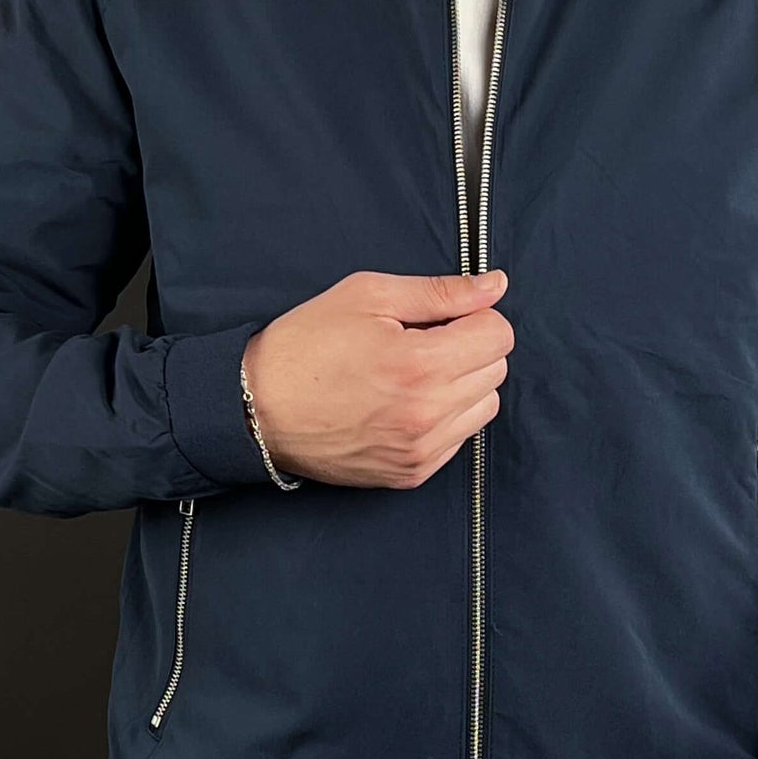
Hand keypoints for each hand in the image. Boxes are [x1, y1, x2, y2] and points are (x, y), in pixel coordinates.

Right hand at [239, 270, 511, 488]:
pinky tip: (404, 403)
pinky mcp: (411, 474)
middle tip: (420, 342)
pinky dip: (444, 418)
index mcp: (420, 364)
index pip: (499, 335)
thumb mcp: (368, 296)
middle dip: (469, 348)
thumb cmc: (306, 345)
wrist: (258, 409)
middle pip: (496, 370)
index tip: (440, 318)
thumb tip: (495, 285)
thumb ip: (440, 292)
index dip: (473, 316)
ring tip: (413, 374)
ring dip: (461, 385)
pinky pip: (459, 439)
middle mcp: (427, 414)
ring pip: (484, 407)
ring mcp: (421, 450)